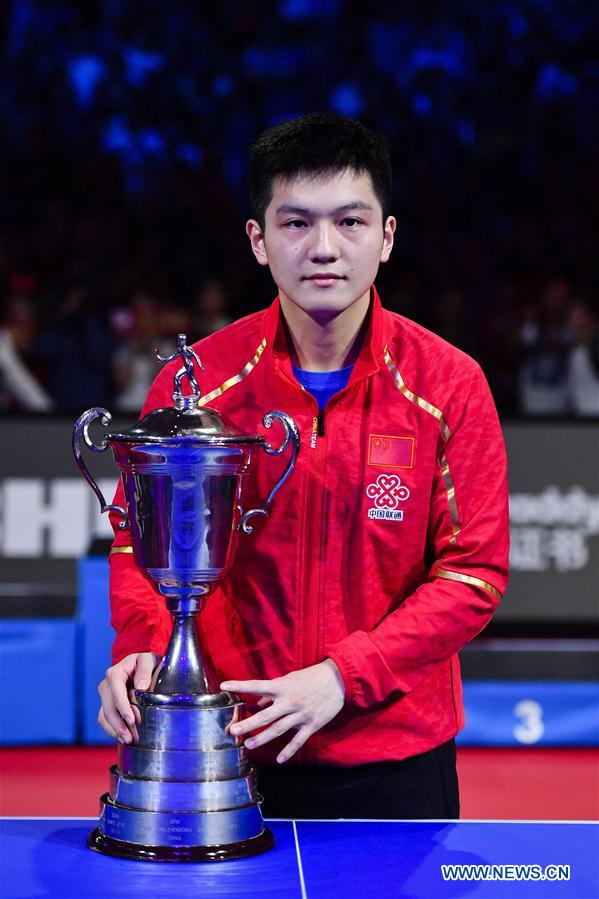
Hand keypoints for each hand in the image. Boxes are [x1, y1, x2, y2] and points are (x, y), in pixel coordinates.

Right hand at [98, 651, 160, 742]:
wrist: (141, 665)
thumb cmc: (145, 662)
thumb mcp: (148, 660)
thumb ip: (145, 670)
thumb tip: (141, 686)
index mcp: (115, 673)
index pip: (116, 691)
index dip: (123, 707)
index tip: (132, 720)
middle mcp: (106, 684)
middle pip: (108, 707)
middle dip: (119, 724)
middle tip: (130, 738)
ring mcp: (105, 696)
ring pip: (104, 716)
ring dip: (114, 730)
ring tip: (127, 741)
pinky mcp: (106, 704)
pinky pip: (104, 719)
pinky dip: (111, 730)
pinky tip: (120, 738)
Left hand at [220, 659, 344, 763]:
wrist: (338, 680)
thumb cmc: (311, 677)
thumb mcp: (290, 679)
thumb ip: (273, 692)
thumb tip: (257, 703)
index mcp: (282, 687)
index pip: (257, 686)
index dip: (240, 686)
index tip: (224, 685)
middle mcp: (289, 701)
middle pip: (265, 714)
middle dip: (248, 723)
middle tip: (233, 731)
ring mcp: (301, 714)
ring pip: (278, 729)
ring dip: (263, 738)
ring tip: (249, 745)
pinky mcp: (312, 724)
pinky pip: (298, 740)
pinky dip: (289, 750)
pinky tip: (279, 760)